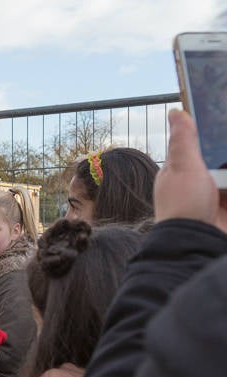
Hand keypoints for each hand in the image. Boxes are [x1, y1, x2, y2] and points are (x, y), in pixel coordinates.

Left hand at [154, 109, 218, 226]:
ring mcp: (215, 197)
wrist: (196, 243)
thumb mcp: (183, 167)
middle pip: (220, 159)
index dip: (214, 133)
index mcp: (181, 171)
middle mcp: (198, 183)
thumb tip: (176, 111)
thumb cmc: (183, 205)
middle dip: (225, 151)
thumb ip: (183, 140)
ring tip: (225, 174)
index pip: (199, 145)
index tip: (226, 117)